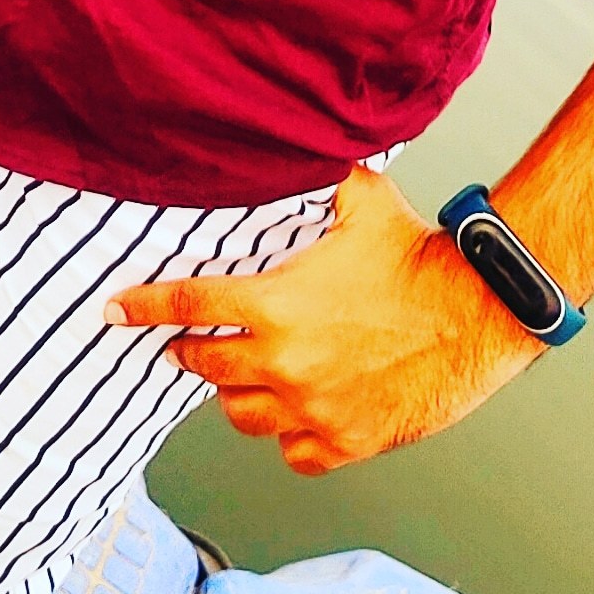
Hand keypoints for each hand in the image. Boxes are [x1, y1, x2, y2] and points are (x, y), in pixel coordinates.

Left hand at [107, 167, 547, 473]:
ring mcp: (313, 408)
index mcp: (276, 305)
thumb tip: (304, 141)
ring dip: (236, 393)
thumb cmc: (422, 257)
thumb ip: (321, 178)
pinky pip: (292, 452)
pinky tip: (296, 414)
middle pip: (205, 365)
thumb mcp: (364, 201)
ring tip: (245, 377)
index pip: (187, 303)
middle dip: (189, 351)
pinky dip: (289, 436)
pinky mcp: (346, 441)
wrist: (479, 314)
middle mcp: (284, 362)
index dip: (144, 307)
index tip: (114, 311)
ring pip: (242, 414)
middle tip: (187, 345)